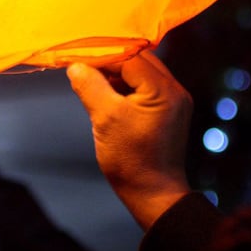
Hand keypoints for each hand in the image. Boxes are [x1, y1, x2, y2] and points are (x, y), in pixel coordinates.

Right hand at [67, 51, 192, 229]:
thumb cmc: (130, 159)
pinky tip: (106, 94)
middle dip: (110, 62)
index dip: (102, 56)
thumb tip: (76, 66)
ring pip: (141, 73)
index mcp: (164, 90)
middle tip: (82, 68)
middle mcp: (174, 91)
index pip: (130, 57)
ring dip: (116, 74)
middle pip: (138, 60)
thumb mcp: (105, 119)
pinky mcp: (167, 112)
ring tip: (91, 82)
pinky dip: (125, 87)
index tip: (77, 59)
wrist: (153, 194)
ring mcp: (173, 101)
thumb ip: (90, 87)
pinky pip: (144, 88)